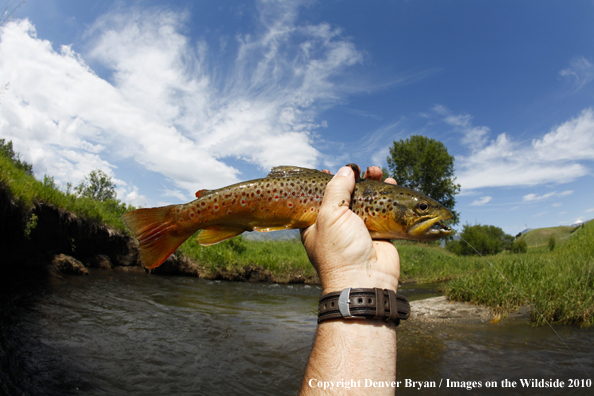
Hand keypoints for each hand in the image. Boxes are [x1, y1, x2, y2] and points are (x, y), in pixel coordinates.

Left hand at [301, 165, 399, 293]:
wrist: (365, 281)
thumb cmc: (339, 251)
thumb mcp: (330, 215)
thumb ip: (336, 190)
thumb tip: (346, 171)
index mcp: (316, 225)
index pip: (317, 199)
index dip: (323, 184)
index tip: (328, 170)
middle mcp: (336, 227)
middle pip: (345, 196)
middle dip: (353, 180)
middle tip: (360, 169)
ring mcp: (358, 230)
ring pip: (366, 201)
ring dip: (372, 184)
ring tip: (378, 172)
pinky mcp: (379, 234)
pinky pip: (383, 211)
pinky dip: (387, 196)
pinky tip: (390, 182)